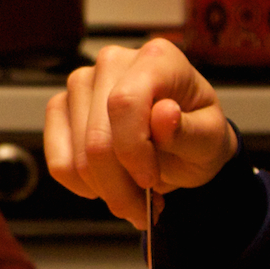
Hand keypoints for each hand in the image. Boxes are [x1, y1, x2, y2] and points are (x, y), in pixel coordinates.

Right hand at [45, 38, 236, 228]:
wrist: (182, 142)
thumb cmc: (197, 134)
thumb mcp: (210, 140)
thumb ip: (190, 131)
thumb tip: (164, 114)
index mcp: (157, 58)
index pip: (124, 103)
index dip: (132, 150)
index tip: (150, 180)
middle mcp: (112, 62)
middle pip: (97, 138)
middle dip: (120, 186)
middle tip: (145, 210)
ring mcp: (80, 83)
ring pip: (77, 157)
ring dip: (106, 191)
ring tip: (135, 198)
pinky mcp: (60, 108)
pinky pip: (59, 162)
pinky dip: (84, 187)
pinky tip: (109, 185)